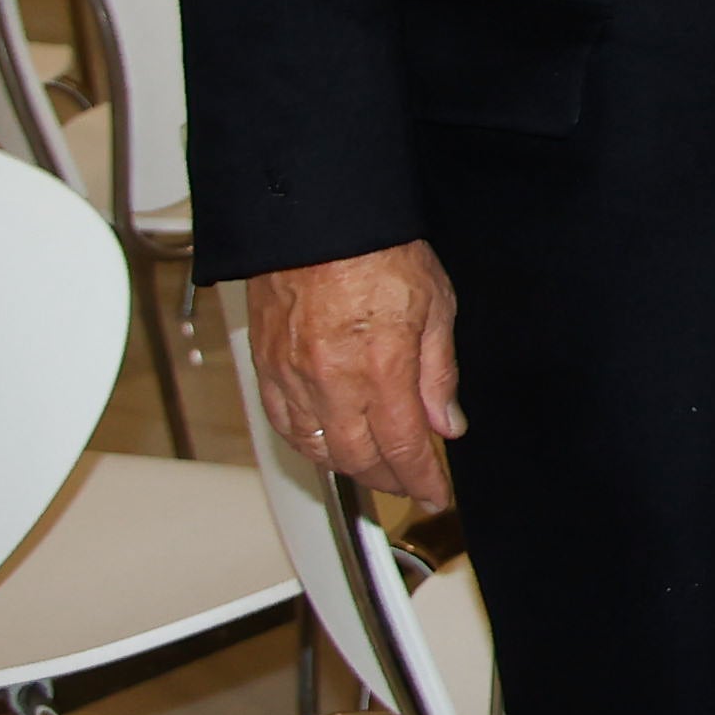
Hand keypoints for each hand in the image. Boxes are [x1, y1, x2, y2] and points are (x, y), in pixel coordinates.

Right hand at [250, 242, 464, 511]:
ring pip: (319, 449)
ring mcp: (294, 378)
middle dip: (389, 481)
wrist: (317, 221)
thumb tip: (447, 423)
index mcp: (382, 368)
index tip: (435, 494)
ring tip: (375, 471)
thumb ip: (439, 373)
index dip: (422, 481)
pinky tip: (326, 445)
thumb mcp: (436, 306)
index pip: (405, 448)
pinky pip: (284, 425)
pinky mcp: (267, 368)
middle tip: (409, 485)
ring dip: (350, 469)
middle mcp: (334, 382)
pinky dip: (308, 444)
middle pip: (360, 460)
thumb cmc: (377, 251)